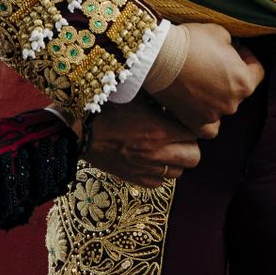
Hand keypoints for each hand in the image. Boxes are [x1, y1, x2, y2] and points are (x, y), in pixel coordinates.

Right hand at [82, 100, 201, 187]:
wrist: (78, 131)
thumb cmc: (104, 108)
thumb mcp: (134, 94)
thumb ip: (157, 97)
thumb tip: (174, 92)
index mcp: (160, 130)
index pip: (197, 133)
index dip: (194, 125)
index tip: (185, 120)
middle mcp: (157, 152)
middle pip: (194, 157)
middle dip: (190, 145)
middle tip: (178, 136)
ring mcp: (146, 168)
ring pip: (178, 172)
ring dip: (175, 160)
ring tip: (163, 148)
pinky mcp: (134, 178)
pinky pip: (158, 182)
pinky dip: (158, 173)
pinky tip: (148, 159)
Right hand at [150, 23, 263, 135]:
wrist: (158, 56)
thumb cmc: (191, 41)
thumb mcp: (220, 33)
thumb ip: (232, 45)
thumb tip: (232, 51)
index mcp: (245, 82)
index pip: (257, 70)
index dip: (247, 57)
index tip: (235, 49)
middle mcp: (233, 103)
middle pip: (239, 89)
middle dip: (230, 74)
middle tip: (212, 61)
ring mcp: (213, 115)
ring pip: (223, 106)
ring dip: (216, 93)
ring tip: (198, 77)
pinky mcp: (194, 121)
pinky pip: (208, 128)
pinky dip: (207, 119)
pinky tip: (201, 107)